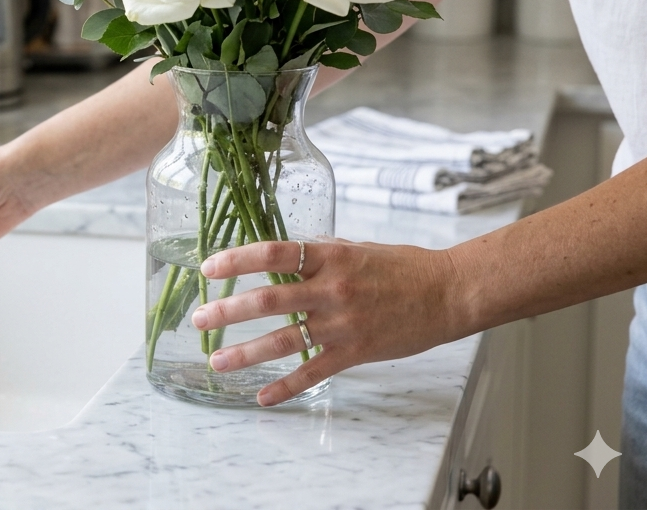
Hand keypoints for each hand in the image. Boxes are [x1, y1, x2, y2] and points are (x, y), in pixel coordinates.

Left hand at [192, 238, 462, 405]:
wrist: (447, 293)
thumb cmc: (401, 267)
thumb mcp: (354, 249)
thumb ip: (316, 255)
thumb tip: (280, 257)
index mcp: (329, 256)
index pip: (273, 253)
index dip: (236, 260)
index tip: (208, 267)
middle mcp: (331, 288)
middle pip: (268, 300)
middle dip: (228, 310)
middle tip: (198, 319)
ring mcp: (342, 323)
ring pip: (284, 340)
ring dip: (245, 352)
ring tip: (216, 361)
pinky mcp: (355, 352)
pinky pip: (313, 372)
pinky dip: (285, 387)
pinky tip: (262, 397)